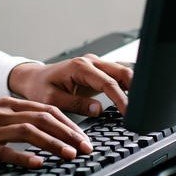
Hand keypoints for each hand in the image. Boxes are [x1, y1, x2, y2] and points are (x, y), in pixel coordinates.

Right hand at [0, 97, 93, 169]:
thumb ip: (14, 120)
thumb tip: (41, 129)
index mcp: (6, 104)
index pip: (45, 109)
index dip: (67, 122)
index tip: (82, 136)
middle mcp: (1, 113)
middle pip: (43, 118)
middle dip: (69, 132)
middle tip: (85, 147)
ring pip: (30, 132)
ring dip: (54, 143)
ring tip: (70, 154)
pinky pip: (7, 151)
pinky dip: (25, 156)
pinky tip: (38, 163)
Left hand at [7, 54, 132, 116]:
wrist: (34, 78)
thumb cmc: (40, 88)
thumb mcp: (52, 99)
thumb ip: (76, 104)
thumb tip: (98, 109)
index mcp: (80, 67)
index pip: (108, 82)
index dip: (122, 99)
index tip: (129, 114)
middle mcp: (91, 62)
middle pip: (122, 72)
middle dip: (136, 90)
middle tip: (142, 110)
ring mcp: (96, 64)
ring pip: (124, 71)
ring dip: (134, 86)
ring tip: (141, 106)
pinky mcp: (99, 71)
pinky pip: (118, 75)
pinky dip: (128, 86)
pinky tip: (134, 99)